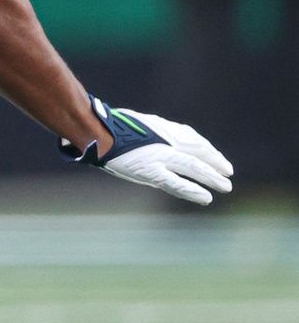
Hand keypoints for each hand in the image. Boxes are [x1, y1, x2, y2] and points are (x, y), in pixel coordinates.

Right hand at [61, 96, 233, 204]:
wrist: (95, 132)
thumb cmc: (107, 126)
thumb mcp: (133, 125)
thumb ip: (147, 134)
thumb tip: (146, 140)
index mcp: (162, 128)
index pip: (192, 138)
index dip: (207, 149)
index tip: (215, 157)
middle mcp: (166, 141)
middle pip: (198, 152)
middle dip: (215, 162)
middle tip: (227, 172)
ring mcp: (160, 156)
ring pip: (194, 168)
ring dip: (211, 177)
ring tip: (225, 186)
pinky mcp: (151, 171)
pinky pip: (177, 183)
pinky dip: (192, 190)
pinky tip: (206, 197)